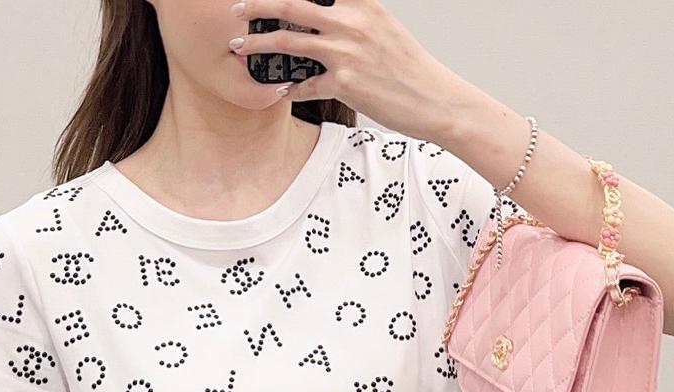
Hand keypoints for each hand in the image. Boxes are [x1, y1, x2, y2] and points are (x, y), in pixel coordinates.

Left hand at [233, 0, 468, 141]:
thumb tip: (328, 17)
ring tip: (239, 49)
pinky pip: (304, 85)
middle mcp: (351, 22)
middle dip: (258, 6)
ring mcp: (347, 53)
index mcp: (361, 4)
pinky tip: (280, 91)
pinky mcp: (346, 84)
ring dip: (258, 46)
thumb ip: (354, 19)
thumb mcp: (384, 29)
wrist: (436, 99)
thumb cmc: (410, 70)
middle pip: (292, 5)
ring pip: (289, 42)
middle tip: (237, 9)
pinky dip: (289, 89)